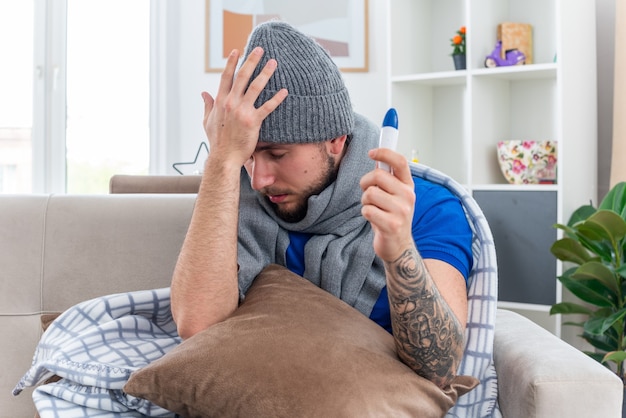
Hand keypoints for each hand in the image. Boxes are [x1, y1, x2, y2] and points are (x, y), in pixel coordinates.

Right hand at [201, 47, 287, 167]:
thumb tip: (204, 93)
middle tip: (260, 49)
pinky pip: (267, 107)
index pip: (226, 77)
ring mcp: (242, 111)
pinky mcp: (253, 121)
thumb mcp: (207, 121)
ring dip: (265, 73)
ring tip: (273, 63)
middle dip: (251, 60)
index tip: (237, 50)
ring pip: (256, 87)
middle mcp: (231, 103)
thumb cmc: (217, 140)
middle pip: (242, 76)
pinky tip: (285, 91)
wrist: (224, 157)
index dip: (231, 62)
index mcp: (220, 101)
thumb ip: (207, 105)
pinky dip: (277, 98)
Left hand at [360, 148, 415, 261]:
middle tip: (368, 194)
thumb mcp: (394, 195)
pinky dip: (365, 213)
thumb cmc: (391, 216)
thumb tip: (376, 156)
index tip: (371, 152)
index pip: (400, 161)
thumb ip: (387, 177)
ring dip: (365, 201)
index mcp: (408, 185)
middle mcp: (408, 196)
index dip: (384, 153)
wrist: (398, 246)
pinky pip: (367, 210)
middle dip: (365, 183)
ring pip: (369, 193)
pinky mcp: (392, 225)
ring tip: (373, 209)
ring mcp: (401, 211)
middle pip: (377, 176)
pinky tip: (373, 219)